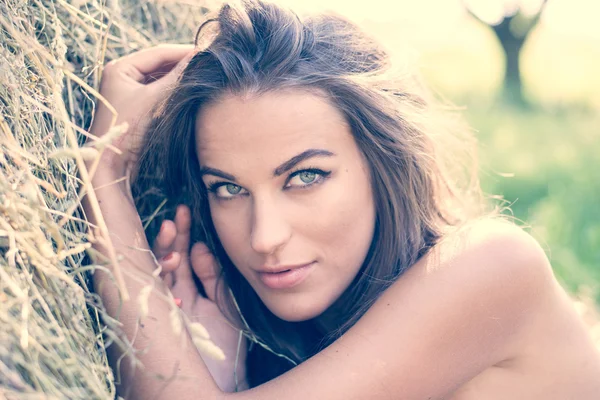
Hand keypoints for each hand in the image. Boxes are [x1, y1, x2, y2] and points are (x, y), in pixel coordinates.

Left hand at [89, 45, 194, 176]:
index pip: (158, 53)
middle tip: (207, 63)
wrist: (112, 165)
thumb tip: (200, 57)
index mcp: (120, 68)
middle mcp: (122, 77)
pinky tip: (190, 91)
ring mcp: (128, 92)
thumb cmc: (128, 129)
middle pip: (159, 64)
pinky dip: (174, 90)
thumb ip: (177, 77)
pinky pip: (159, 93)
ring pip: (160, 79)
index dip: (183, 52)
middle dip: (182, 64)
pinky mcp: (136, 108)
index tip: (207, 52)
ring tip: (202, 76)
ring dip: (179, 77)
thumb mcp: (155, 99)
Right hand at [153, 205, 247, 391]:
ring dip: (161, 252)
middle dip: (171, 238)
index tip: (186, 213)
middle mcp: (174, 300)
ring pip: (157, 275)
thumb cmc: (224, 346)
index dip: (184, 237)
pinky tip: (170, 265)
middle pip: (168, 262)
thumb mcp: (224, 304)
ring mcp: (164, 310)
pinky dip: (160, 279)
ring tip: (168, 230)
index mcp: (190, 294)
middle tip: (175, 215)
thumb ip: (212, 277)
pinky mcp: (158, 321)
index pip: (183, 259)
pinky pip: (154, 296)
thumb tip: (198, 248)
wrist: (221, 381)